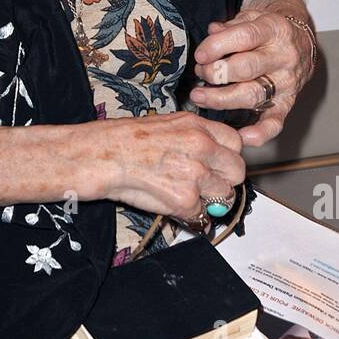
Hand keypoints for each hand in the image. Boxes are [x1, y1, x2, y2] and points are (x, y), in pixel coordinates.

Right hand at [93, 112, 245, 223]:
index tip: (219, 165)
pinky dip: (186, 213)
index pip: (236, 143)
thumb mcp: (166, 125)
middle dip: (224, 181)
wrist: (102, 156)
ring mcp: (196, 173)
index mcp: (197, 126)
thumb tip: (211, 157)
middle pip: (237, 171)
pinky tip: (167, 200)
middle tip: (206, 186)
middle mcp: (202, 147)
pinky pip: (199, 213)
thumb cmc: (124, 140)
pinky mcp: (185, 198)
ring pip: (223, 195)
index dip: (227, 157)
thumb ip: (193, 138)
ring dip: (206, 199)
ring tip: (181, 193)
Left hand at [189, 10, 313, 146]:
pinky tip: (241, 136)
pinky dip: (259, 133)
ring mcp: (287, 82)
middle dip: (215, 73)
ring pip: (252, 95)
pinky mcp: (288, 103)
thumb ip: (231, 25)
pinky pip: (275, 122)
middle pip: (246, 68)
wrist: (300, 40)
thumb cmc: (269, 30)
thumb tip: (212, 32)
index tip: (200, 55)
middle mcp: (284, 57)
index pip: (245, 36)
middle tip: (200, 72)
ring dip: (221, 99)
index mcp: (275, 29)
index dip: (218, 46)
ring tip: (199, 96)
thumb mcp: (252, 17)